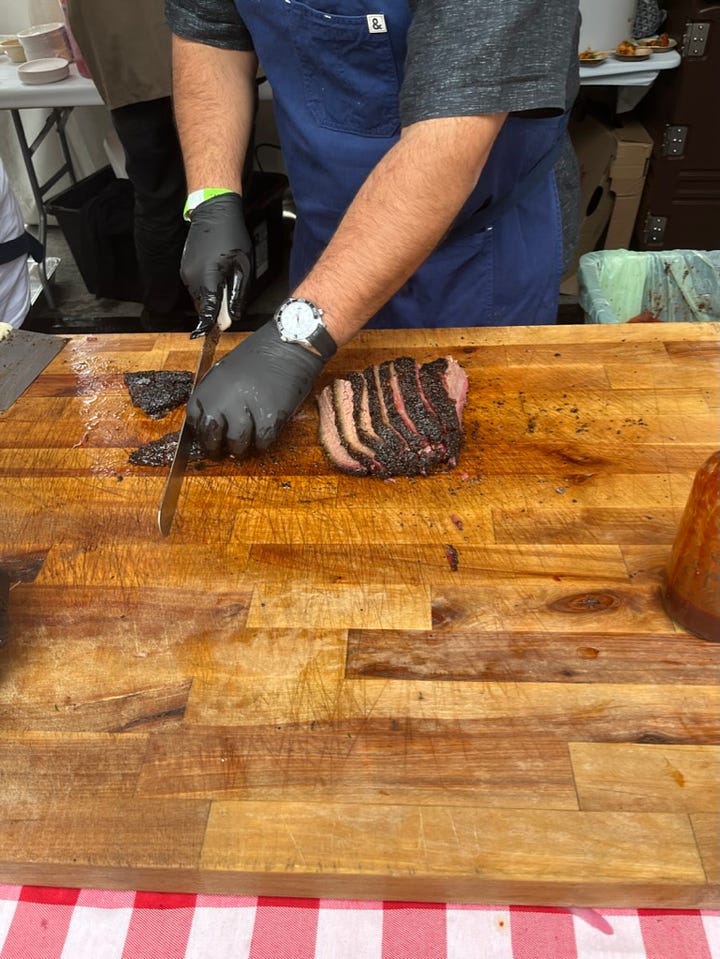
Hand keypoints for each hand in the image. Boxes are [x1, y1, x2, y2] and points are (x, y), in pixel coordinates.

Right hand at [180, 192, 253, 336]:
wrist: (214, 213)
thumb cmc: (232, 238)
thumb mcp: (243, 269)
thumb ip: (237, 296)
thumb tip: (232, 318)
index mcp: (208, 279)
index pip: (207, 311)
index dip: (209, 326)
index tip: (210, 336)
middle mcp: (192, 277)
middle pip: (203, 305)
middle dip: (215, 311)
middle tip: (229, 310)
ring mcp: (185, 272)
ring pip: (199, 296)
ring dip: (211, 298)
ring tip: (226, 285)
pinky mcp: (185, 267)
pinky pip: (196, 286)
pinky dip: (206, 288)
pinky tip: (218, 277)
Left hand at [186, 319, 325, 458]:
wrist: (289, 343)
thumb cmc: (260, 354)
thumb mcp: (226, 370)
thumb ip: (216, 393)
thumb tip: (213, 418)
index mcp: (209, 386)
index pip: (194, 420)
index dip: (201, 433)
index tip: (209, 438)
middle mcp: (223, 399)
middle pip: (212, 435)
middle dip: (216, 447)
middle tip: (224, 451)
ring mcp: (246, 409)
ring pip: (237, 443)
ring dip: (241, 449)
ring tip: (246, 447)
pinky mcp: (270, 417)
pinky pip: (262, 441)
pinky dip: (263, 444)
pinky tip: (264, 437)